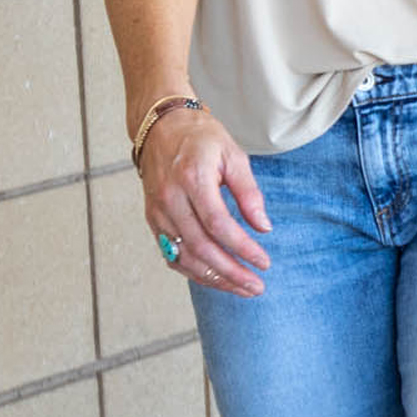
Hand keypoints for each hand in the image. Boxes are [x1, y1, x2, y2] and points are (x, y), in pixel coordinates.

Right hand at [138, 108, 271, 296]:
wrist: (160, 127)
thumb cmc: (201, 138)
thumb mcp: (233, 155)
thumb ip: (249, 193)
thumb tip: (264, 228)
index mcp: (192, 179)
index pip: (219, 225)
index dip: (242, 248)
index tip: (264, 262)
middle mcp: (170, 199)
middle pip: (201, 247)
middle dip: (231, 272)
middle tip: (256, 286)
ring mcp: (157, 212)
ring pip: (185, 257)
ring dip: (214, 278)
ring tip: (241, 288)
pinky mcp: (152, 220)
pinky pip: (171, 254)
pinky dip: (194, 271)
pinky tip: (216, 278)